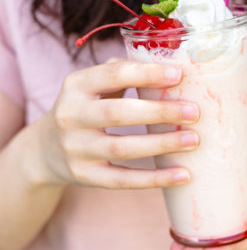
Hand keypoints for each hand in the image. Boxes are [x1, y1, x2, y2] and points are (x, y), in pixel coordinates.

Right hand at [36, 59, 199, 188]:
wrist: (48, 149)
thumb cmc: (87, 109)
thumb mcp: (94, 86)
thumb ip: (123, 72)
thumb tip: (170, 69)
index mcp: (76, 85)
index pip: (112, 75)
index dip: (146, 74)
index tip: (178, 76)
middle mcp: (71, 116)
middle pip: (118, 112)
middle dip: (159, 111)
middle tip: (194, 112)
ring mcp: (75, 149)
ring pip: (122, 148)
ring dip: (162, 144)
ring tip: (193, 140)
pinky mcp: (85, 175)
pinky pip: (123, 180)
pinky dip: (155, 179)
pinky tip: (182, 175)